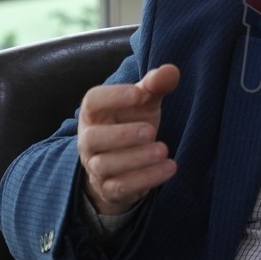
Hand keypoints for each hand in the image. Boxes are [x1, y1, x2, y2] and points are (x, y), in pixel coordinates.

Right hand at [76, 64, 180, 214]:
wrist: (123, 166)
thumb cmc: (131, 124)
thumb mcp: (144, 103)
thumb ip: (155, 86)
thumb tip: (171, 71)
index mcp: (94, 113)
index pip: (92, 101)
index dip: (113, 96)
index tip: (138, 94)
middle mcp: (89, 140)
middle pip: (93, 138)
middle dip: (121, 135)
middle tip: (150, 130)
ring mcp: (96, 166)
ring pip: (106, 165)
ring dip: (136, 159)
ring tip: (163, 150)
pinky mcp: (109, 189)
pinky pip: (121, 187)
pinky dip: (146, 178)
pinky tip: (169, 167)